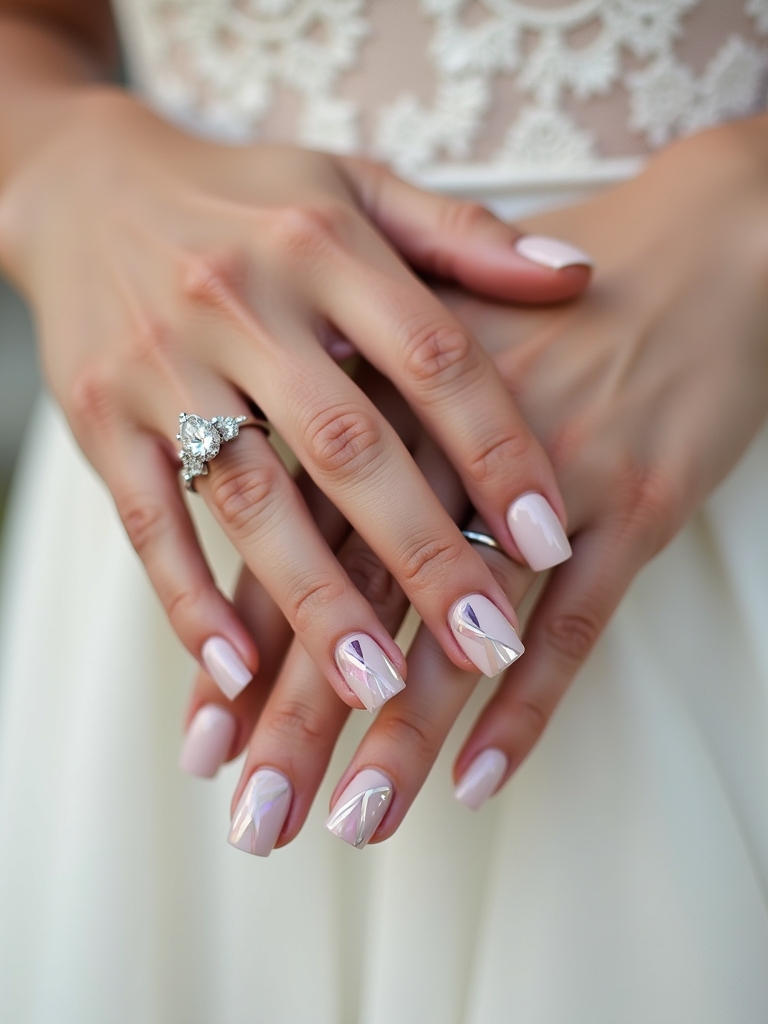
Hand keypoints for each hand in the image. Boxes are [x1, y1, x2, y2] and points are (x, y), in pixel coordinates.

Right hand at [0, 79, 587, 706]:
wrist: (87, 185)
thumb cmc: (247, 199)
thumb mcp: (355, 188)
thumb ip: (461, 237)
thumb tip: (577, 274)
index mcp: (324, 242)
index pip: (433, 356)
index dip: (498, 450)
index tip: (551, 540)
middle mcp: (241, 301)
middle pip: (347, 446)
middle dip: (425, 554)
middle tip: (489, 644)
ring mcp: (160, 364)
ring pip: (249, 498)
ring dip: (316, 602)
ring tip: (381, 689)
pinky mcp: (96, 416)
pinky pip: (145, 519)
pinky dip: (189, 599)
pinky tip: (239, 671)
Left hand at [179, 116, 767, 851]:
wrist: (700, 245)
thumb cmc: (550, 299)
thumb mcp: (434, 323)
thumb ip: (354, 407)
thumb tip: (279, 504)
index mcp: (385, 396)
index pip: (293, 543)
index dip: (244, 645)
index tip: (204, 742)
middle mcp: (450, 443)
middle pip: (360, 600)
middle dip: (303, 720)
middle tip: (254, 821)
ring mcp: (548, 476)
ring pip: (459, 628)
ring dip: (404, 735)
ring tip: (355, 824)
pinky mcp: (635, 501)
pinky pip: (576, 622)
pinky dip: (530, 705)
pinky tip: (481, 781)